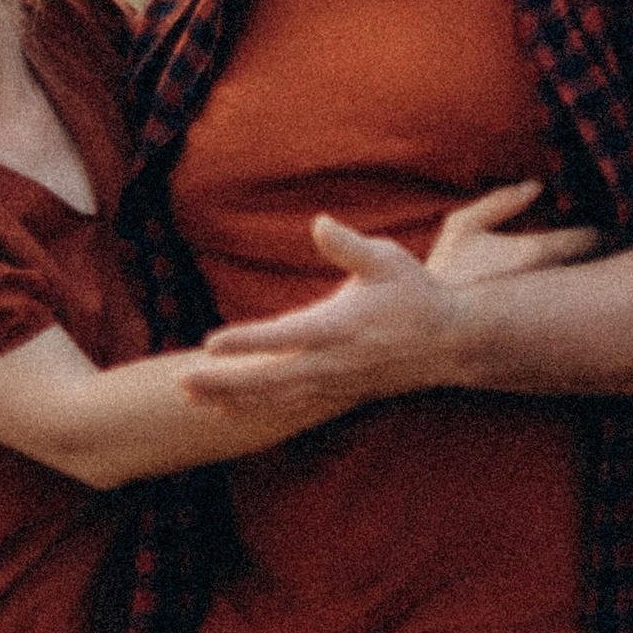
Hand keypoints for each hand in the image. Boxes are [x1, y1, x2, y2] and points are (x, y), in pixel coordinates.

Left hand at [179, 185, 598, 409]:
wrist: (452, 342)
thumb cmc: (416, 294)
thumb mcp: (388, 260)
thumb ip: (349, 246)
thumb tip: (319, 223)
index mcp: (340, 327)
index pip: (285, 337)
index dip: (247, 342)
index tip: (211, 343)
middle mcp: (333, 361)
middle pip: (269, 379)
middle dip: (224, 382)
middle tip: (181, 382)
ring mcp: (334, 382)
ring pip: (275, 398)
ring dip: (232, 399)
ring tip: (191, 398)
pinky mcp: (336, 392)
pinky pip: (289, 406)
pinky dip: (257, 409)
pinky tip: (226, 409)